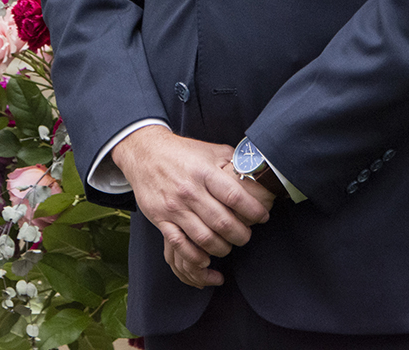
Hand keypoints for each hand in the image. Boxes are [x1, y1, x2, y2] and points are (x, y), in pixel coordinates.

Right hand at [111, 126, 270, 288]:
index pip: (234, 196)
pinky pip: (180, 244)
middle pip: (221, 221)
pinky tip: (206, 258)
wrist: (145, 153)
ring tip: (229, 246)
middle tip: (247, 236)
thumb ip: (232, 160)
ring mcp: (174, 207)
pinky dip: (195, 256)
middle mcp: (190, 190)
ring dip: (222, 247)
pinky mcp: (161, 219)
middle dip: (240, 234)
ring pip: (203, 237)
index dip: (252, 210)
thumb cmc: (182, 152)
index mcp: (205, 171)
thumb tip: (256, 168)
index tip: (263, 217)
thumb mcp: (210, 150)